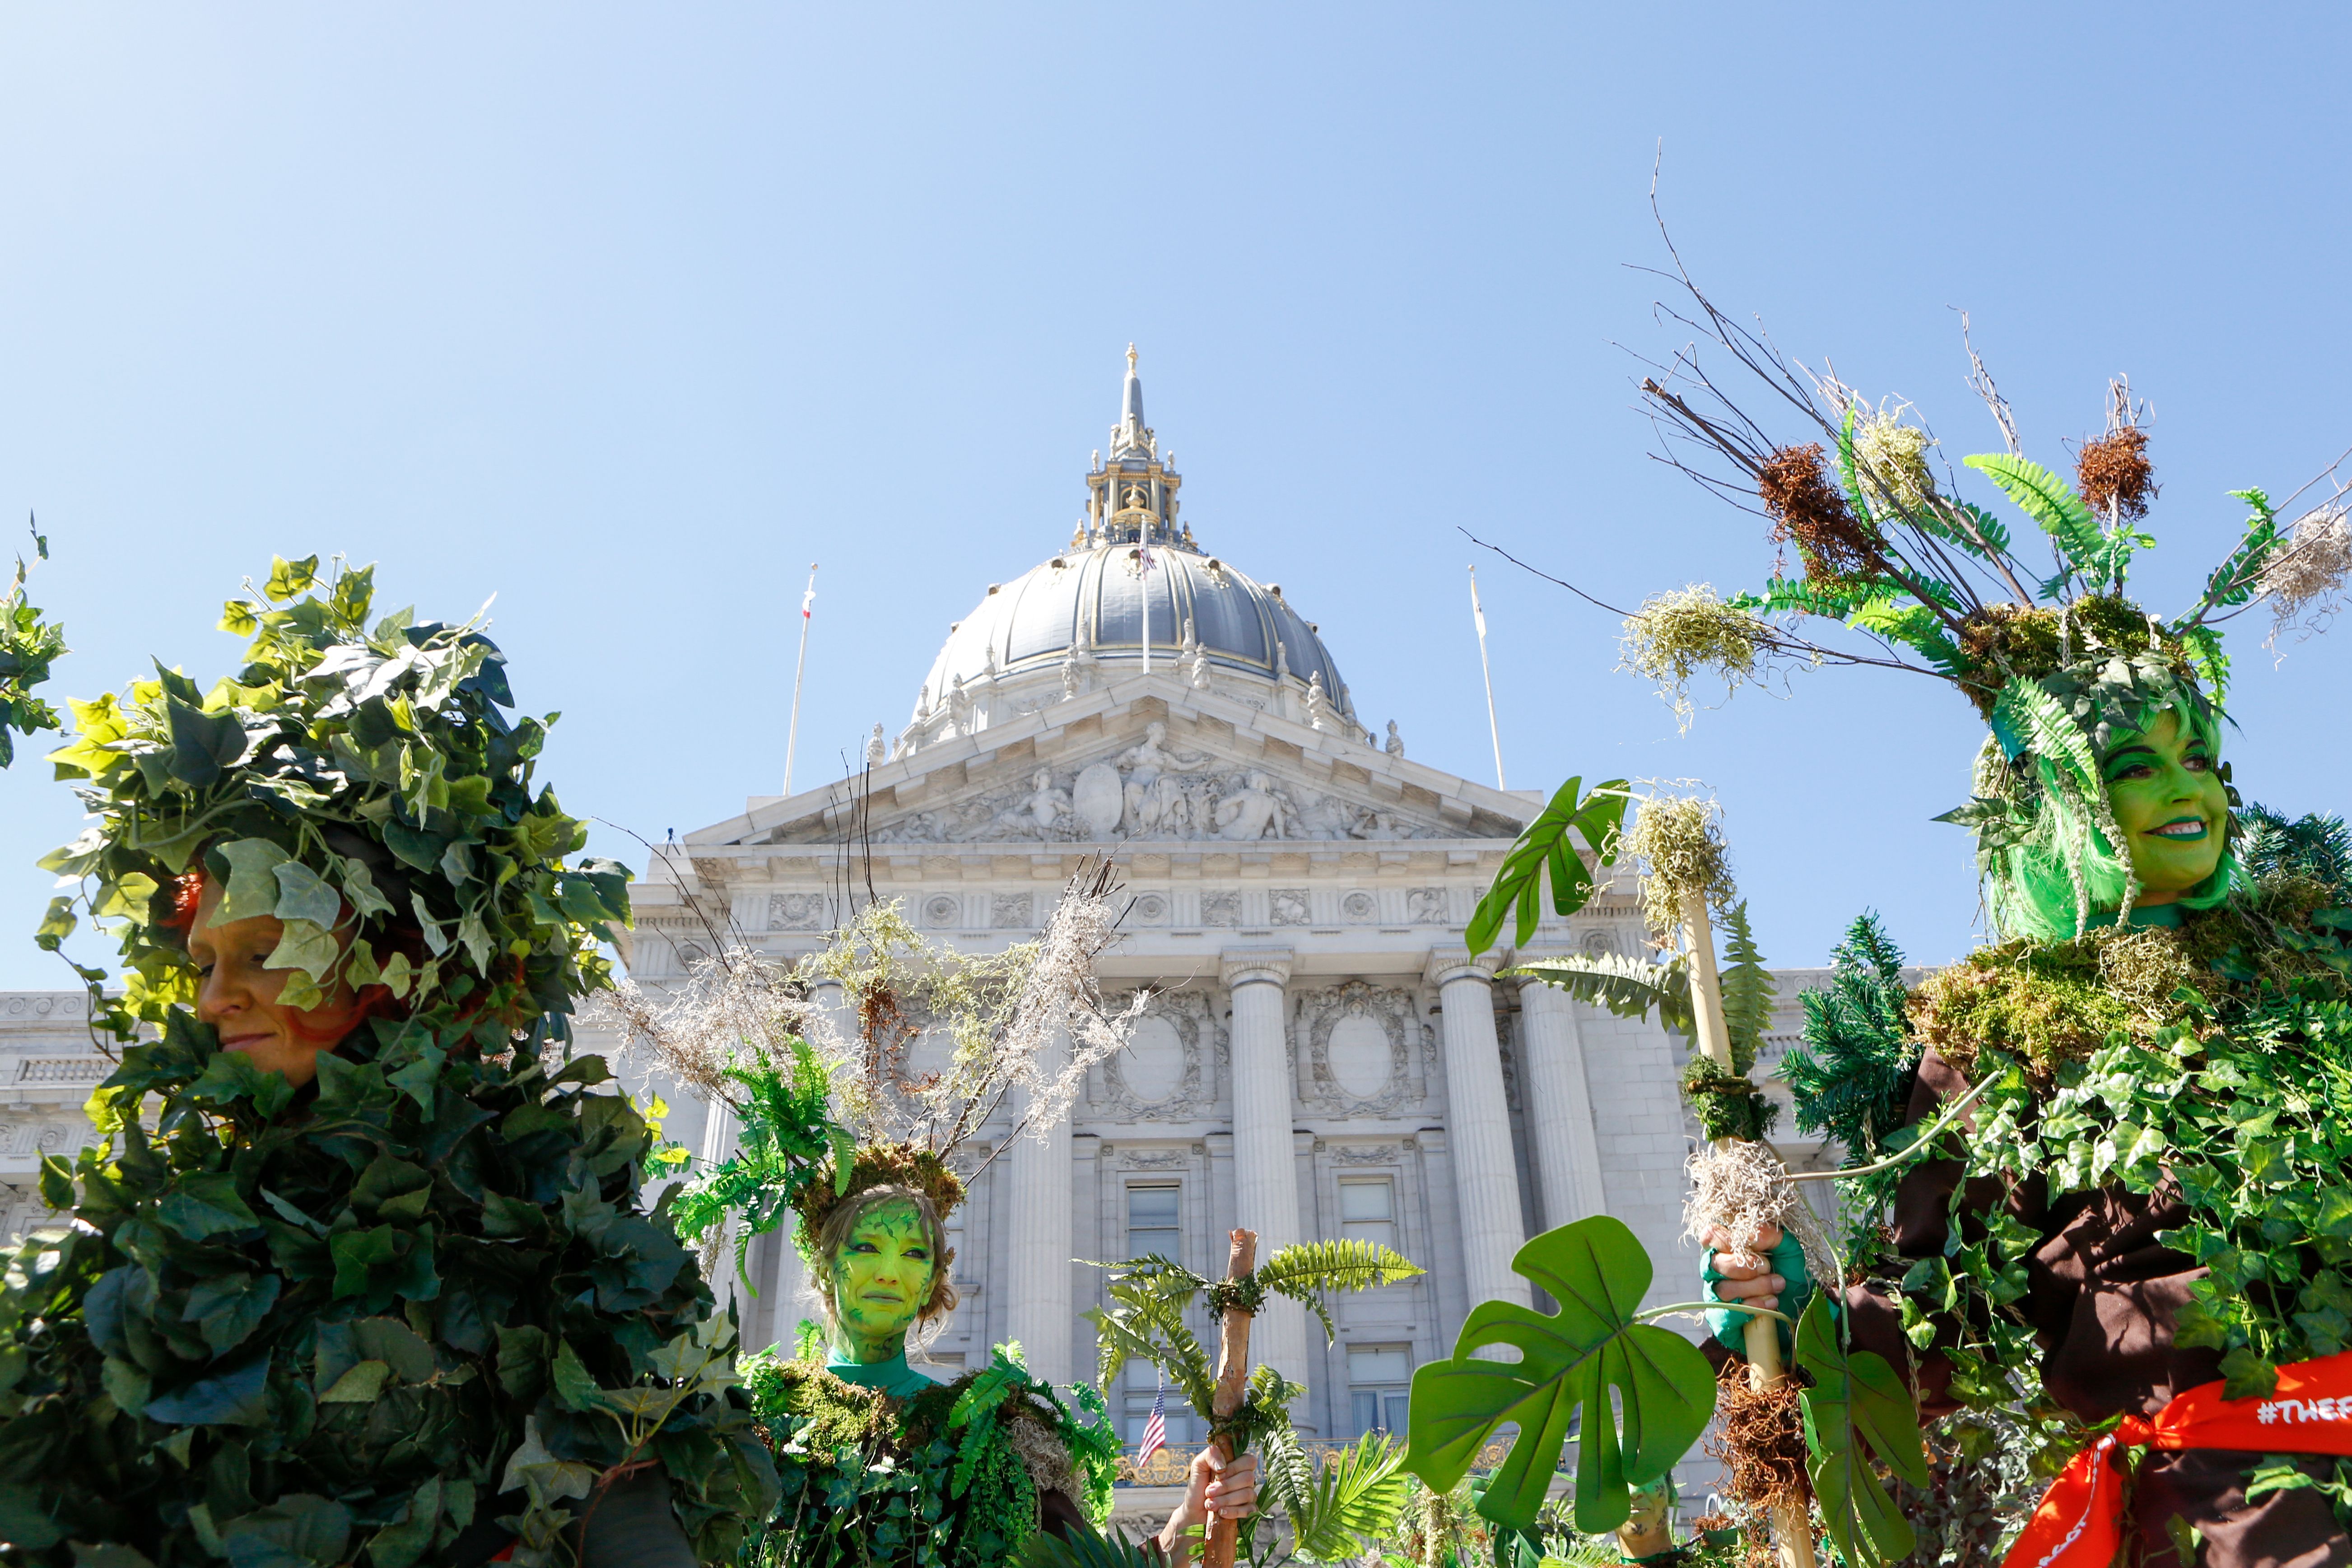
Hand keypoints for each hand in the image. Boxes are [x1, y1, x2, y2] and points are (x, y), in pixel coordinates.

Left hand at [1159, 1446, 1258, 1562]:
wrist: (1193, 1507)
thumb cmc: (1198, 1483)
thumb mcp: (1199, 1464)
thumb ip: (1210, 1455)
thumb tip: (1222, 1466)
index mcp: (1238, 1463)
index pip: (1249, 1461)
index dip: (1234, 1468)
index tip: (1218, 1474)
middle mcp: (1246, 1478)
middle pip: (1248, 1478)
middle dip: (1226, 1486)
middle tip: (1209, 1492)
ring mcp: (1249, 1494)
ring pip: (1248, 1494)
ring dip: (1226, 1500)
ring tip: (1210, 1504)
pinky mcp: (1248, 1510)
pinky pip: (1249, 1510)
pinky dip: (1234, 1511)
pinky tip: (1221, 1512)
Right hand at [1703, 1221, 1784, 1315]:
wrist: (1795, 1311)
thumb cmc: (1787, 1276)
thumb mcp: (1787, 1250)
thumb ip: (1771, 1236)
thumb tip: (1752, 1237)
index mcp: (1726, 1249)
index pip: (1710, 1235)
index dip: (1729, 1240)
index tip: (1758, 1249)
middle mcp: (1715, 1271)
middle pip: (1714, 1263)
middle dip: (1746, 1268)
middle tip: (1768, 1269)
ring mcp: (1714, 1295)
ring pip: (1723, 1289)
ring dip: (1756, 1287)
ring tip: (1777, 1287)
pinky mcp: (1719, 1318)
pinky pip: (1728, 1313)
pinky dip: (1754, 1307)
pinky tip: (1771, 1304)